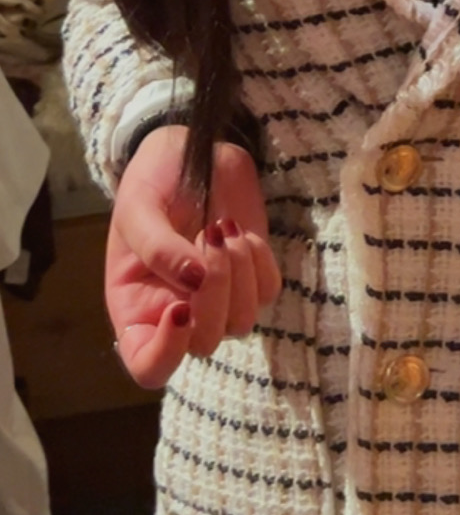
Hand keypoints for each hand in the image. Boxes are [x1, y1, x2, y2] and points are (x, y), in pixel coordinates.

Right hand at [107, 126, 281, 390]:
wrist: (191, 147)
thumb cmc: (152, 181)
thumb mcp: (138, 207)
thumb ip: (157, 247)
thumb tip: (193, 282)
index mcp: (136, 308)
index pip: (149, 367)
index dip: (166, 353)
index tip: (180, 308)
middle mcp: (177, 314)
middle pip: (205, 343)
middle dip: (213, 294)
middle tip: (205, 237)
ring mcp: (218, 298)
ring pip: (242, 321)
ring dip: (238, 273)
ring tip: (220, 227)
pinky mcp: (251, 276)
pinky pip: (267, 291)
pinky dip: (259, 261)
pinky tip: (238, 230)